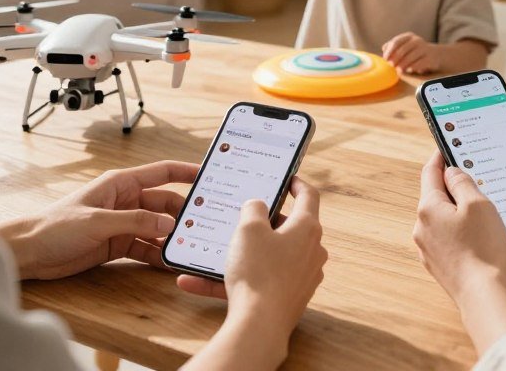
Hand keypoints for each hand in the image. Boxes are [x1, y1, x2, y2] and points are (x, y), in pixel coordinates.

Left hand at [0, 161, 196, 280]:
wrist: (29, 252)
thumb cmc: (55, 226)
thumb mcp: (97, 221)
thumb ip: (134, 222)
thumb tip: (168, 224)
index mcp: (121, 184)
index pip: (162, 173)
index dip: (186, 172)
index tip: (208, 175)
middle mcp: (125, 201)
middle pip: (164, 204)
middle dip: (183, 214)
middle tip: (203, 224)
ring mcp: (123, 223)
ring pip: (156, 228)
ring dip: (171, 237)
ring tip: (190, 247)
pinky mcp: (117, 244)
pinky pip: (144, 247)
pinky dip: (156, 254)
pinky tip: (169, 263)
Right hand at [177, 177, 326, 363]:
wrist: (259, 326)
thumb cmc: (258, 272)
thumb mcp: (249, 229)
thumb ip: (253, 209)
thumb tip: (257, 205)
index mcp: (307, 228)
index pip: (308, 196)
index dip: (297, 183)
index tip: (288, 179)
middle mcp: (311, 251)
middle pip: (289, 228)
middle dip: (265, 222)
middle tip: (245, 216)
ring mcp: (301, 277)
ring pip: (270, 257)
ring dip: (242, 253)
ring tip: (212, 250)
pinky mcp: (288, 298)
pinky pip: (258, 281)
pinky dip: (232, 279)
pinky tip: (195, 281)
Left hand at [383, 32, 441, 73]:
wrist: (437, 55)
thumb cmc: (416, 52)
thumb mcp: (406, 46)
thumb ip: (394, 46)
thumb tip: (383, 48)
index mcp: (409, 36)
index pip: (396, 41)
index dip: (390, 50)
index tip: (385, 59)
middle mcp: (417, 41)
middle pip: (403, 50)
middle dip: (395, 58)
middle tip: (391, 65)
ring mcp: (425, 49)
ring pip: (411, 57)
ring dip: (403, 64)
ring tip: (398, 70)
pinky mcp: (431, 58)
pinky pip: (420, 63)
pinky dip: (413, 67)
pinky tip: (409, 70)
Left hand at [413, 152, 505, 354]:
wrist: (484, 296)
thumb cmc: (484, 248)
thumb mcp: (478, 204)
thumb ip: (462, 182)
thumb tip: (451, 172)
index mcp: (428, 208)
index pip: (429, 173)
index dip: (439, 158)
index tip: (445, 148)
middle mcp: (421, 228)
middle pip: (435, 197)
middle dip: (452, 187)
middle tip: (473, 179)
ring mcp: (427, 249)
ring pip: (441, 219)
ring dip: (457, 211)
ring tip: (481, 212)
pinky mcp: (438, 265)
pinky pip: (447, 239)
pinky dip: (459, 232)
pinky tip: (477, 236)